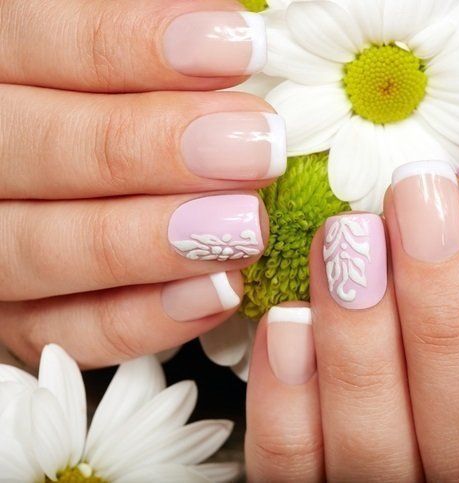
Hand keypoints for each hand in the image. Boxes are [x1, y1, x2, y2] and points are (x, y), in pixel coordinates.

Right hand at [0, 0, 281, 367]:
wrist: (76, 168)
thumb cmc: (107, 97)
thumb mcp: (97, 43)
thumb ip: (139, 26)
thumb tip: (238, 21)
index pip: (37, 38)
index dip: (131, 44)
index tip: (239, 45)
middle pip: (38, 148)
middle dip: (151, 149)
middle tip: (258, 149)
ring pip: (42, 247)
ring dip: (148, 241)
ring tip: (246, 228)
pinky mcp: (12, 314)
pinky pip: (61, 331)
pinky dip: (140, 320)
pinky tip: (220, 292)